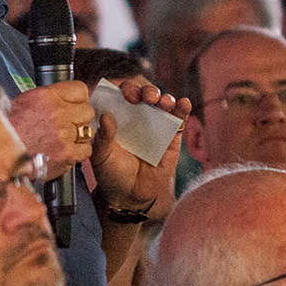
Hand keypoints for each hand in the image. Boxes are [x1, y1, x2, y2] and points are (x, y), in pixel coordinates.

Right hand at [8, 81, 94, 180]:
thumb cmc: (6, 130)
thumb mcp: (24, 102)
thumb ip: (48, 99)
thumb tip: (62, 99)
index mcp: (47, 96)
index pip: (80, 89)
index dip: (78, 98)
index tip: (75, 104)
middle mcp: (58, 113)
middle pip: (87, 111)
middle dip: (79, 118)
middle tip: (68, 125)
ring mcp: (64, 134)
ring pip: (88, 131)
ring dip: (79, 136)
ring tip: (64, 140)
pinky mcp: (66, 154)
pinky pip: (86, 150)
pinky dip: (78, 152)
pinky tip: (65, 151)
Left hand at [91, 82, 188, 215]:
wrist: (129, 196)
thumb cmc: (112, 173)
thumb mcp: (102, 155)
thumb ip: (104, 136)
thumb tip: (105, 116)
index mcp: (119, 116)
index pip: (124, 94)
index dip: (127, 89)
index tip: (127, 94)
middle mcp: (138, 117)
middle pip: (145, 95)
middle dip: (147, 91)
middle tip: (146, 97)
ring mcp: (156, 126)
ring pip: (163, 104)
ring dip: (165, 98)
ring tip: (162, 102)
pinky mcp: (171, 138)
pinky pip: (179, 121)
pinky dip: (182, 109)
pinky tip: (184, 103)